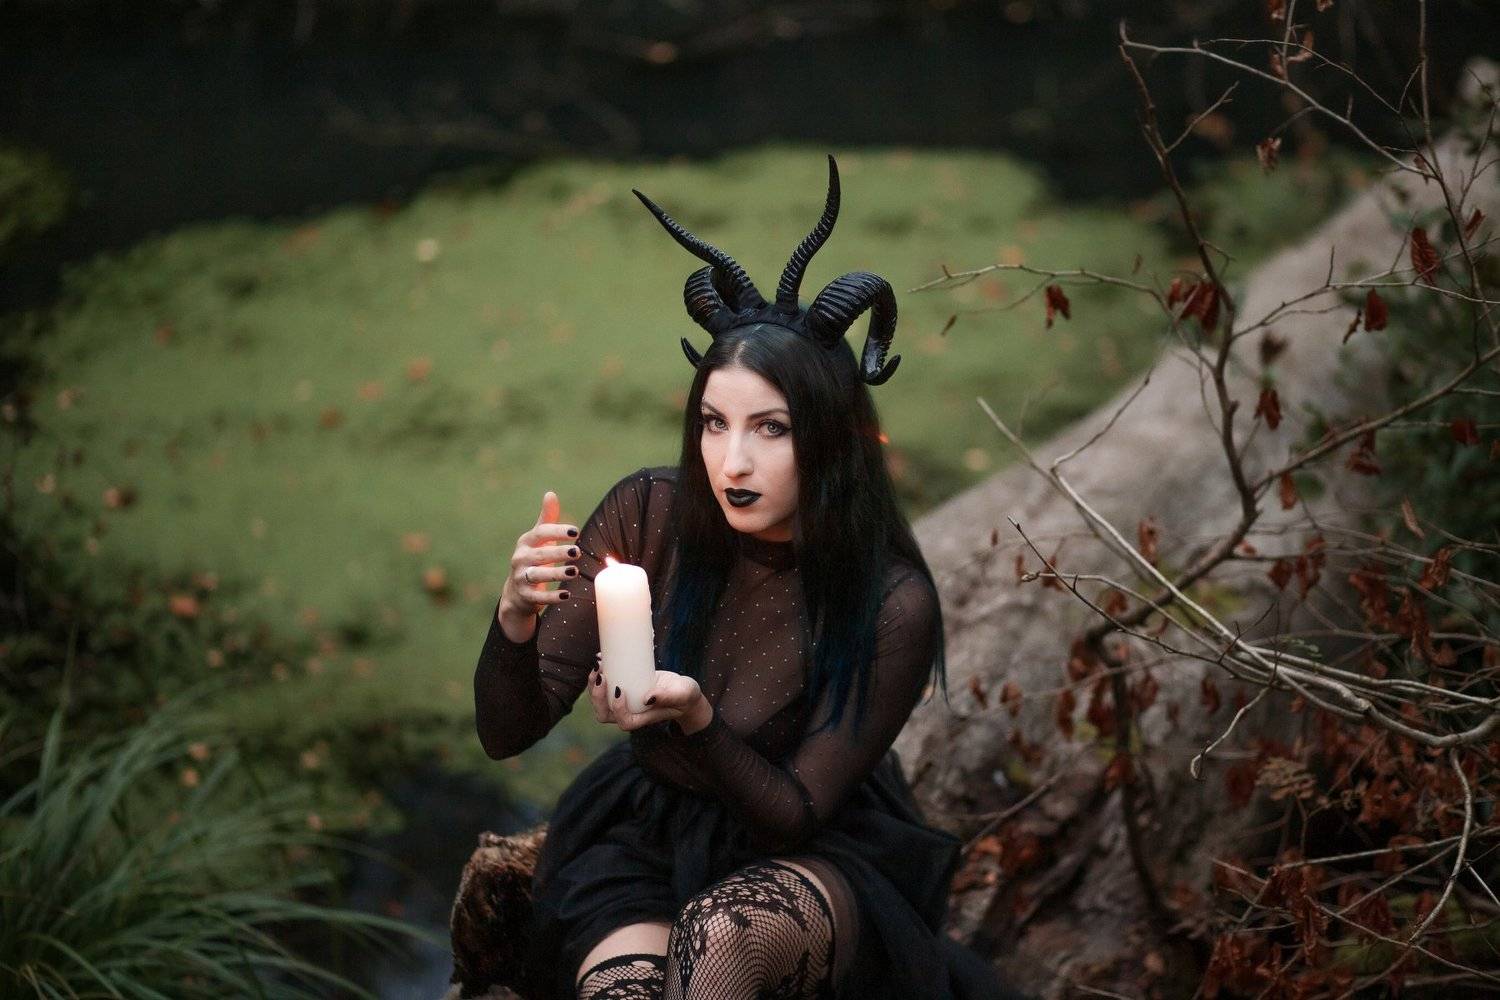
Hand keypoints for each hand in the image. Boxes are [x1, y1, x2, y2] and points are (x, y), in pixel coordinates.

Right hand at [497, 490, 580, 641]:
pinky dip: (552, 597)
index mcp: (526, 542)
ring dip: (556, 573)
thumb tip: (550, 493)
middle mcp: (520, 559)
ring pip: (538, 575)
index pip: (541, 533)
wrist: (516, 592)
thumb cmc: (533, 559)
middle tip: (577, 552)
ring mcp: (521, 578)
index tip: (576, 531)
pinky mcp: (525, 596)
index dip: (557, 531)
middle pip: (540, 554)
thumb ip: (547, 519)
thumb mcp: (538, 540)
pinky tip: (566, 595)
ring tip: (575, 571)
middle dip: (558, 553)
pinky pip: (538, 597)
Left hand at [588, 652, 710, 733]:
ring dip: (594, 684)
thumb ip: (668, 697)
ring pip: (600, 699)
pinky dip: (599, 673)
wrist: (682, 690)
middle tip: (601, 674)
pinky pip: (604, 686)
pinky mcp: (622, 688)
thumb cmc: (684, 695)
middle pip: (604, 713)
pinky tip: (600, 657)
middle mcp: (629, 712)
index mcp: (642, 719)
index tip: (620, 690)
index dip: (618, 709)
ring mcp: (624, 702)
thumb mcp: (682, 693)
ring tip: (598, 664)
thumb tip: (648, 698)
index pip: (624, 721)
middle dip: (597, 695)